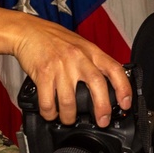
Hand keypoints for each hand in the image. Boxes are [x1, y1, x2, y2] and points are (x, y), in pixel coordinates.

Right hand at [0, 7, 131, 124]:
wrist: (28, 31)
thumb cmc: (54, 39)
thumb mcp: (80, 45)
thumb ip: (93, 62)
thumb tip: (107, 84)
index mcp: (90, 51)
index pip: (114, 69)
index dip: (123, 88)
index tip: (125, 104)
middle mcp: (78, 57)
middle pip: (97, 84)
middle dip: (102, 108)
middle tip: (102, 121)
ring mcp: (60, 65)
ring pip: (69, 100)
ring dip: (69, 116)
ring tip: (69, 120)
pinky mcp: (43, 73)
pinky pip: (48, 100)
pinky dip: (49, 112)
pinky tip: (51, 113)